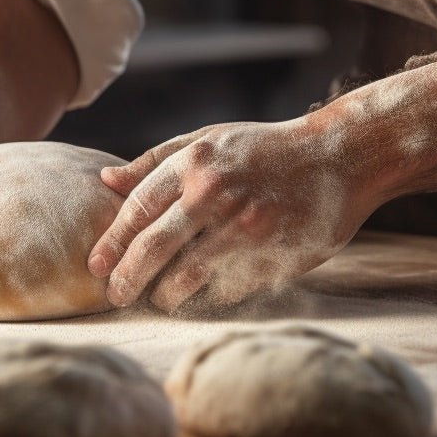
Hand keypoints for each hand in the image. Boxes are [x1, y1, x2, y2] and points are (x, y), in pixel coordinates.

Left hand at [87, 115, 379, 311]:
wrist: (341, 156)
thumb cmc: (266, 149)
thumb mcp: (210, 139)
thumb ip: (155, 161)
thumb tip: (104, 181)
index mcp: (197, 161)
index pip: (138, 209)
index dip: (112, 242)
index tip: (96, 266)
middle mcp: (218, 194)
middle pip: (154, 247)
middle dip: (128, 278)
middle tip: (115, 296)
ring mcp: (248, 228)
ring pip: (187, 276)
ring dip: (166, 294)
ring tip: (160, 297)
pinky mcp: (273, 256)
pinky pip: (228, 287)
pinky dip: (212, 294)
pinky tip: (207, 293)